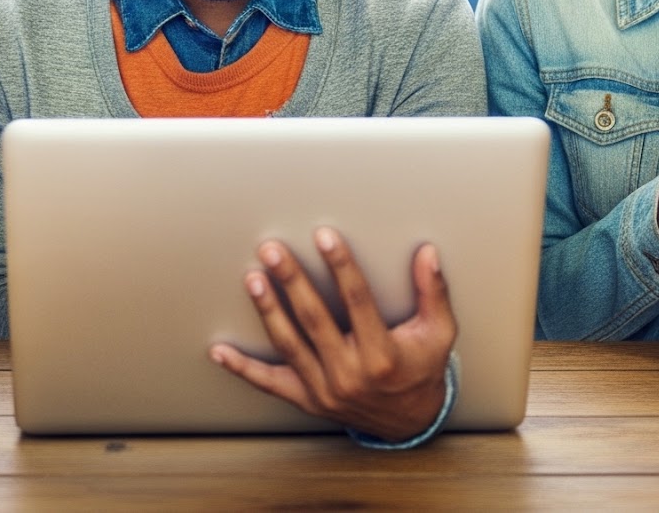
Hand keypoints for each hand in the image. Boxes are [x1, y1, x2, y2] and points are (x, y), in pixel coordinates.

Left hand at [209, 228, 455, 442]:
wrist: (410, 421)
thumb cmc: (421, 369)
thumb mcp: (438, 333)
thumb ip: (433, 292)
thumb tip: (428, 254)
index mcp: (382, 355)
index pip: (358, 300)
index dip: (341, 266)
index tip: (325, 236)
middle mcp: (350, 374)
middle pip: (314, 319)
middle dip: (292, 281)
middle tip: (273, 251)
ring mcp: (324, 390)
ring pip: (289, 345)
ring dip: (268, 310)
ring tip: (253, 279)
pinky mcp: (307, 400)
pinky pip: (269, 384)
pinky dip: (243, 368)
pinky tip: (220, 351)